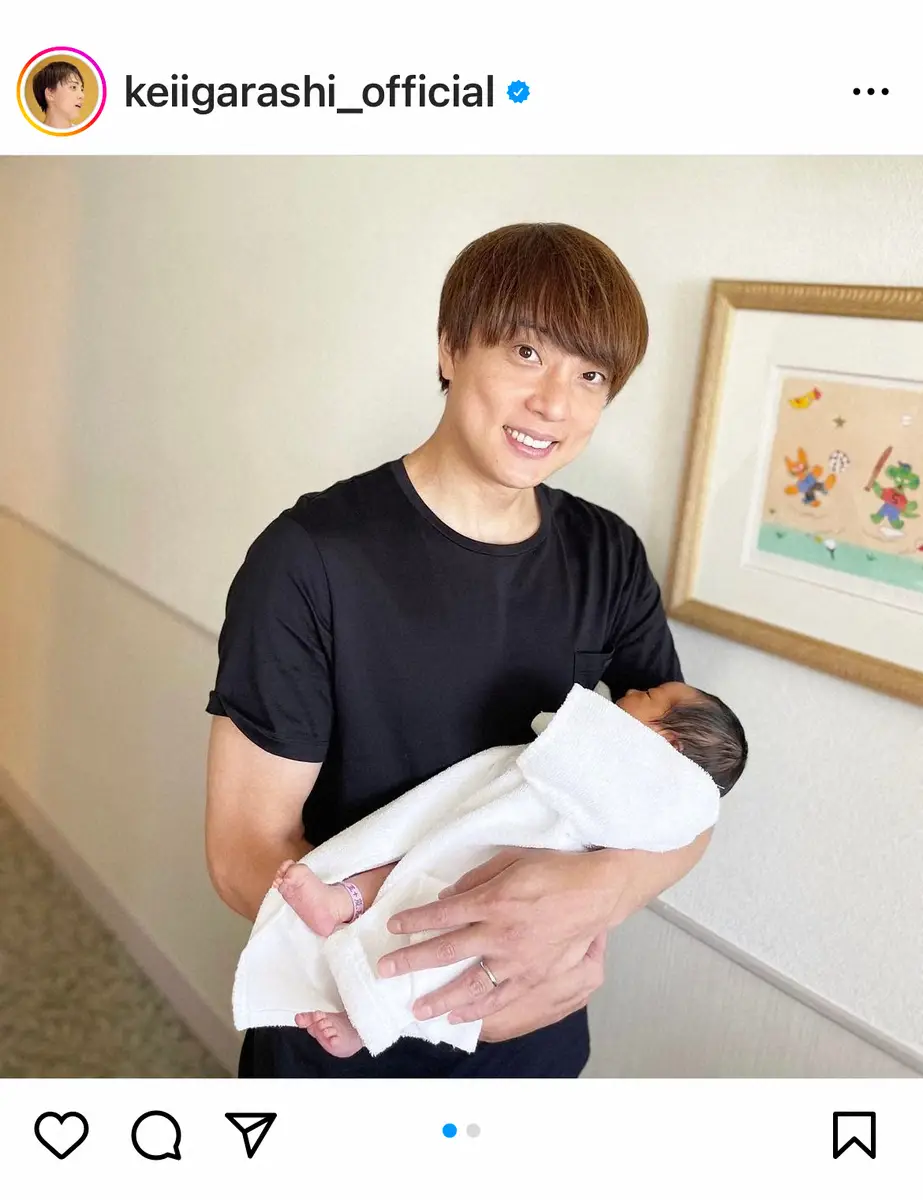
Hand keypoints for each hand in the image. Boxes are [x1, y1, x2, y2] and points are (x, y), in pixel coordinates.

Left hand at [377, 847, 615, 1023]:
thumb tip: (448, 898)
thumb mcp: (511, 859)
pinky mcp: (533, 976)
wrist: (595, 892)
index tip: (393, 928)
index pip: (442, 913)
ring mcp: (517, 959)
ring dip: (439, 996)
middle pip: (446, 951)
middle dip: (412, 962)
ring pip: (469, 984)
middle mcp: (500, 933)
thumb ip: (476, 878)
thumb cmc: (555, 871)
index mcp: (492, 900)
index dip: (414, 921)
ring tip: (416, 1008)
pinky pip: (499, 997)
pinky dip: (476, 1009)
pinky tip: (457, 1015)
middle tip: (386, 972)